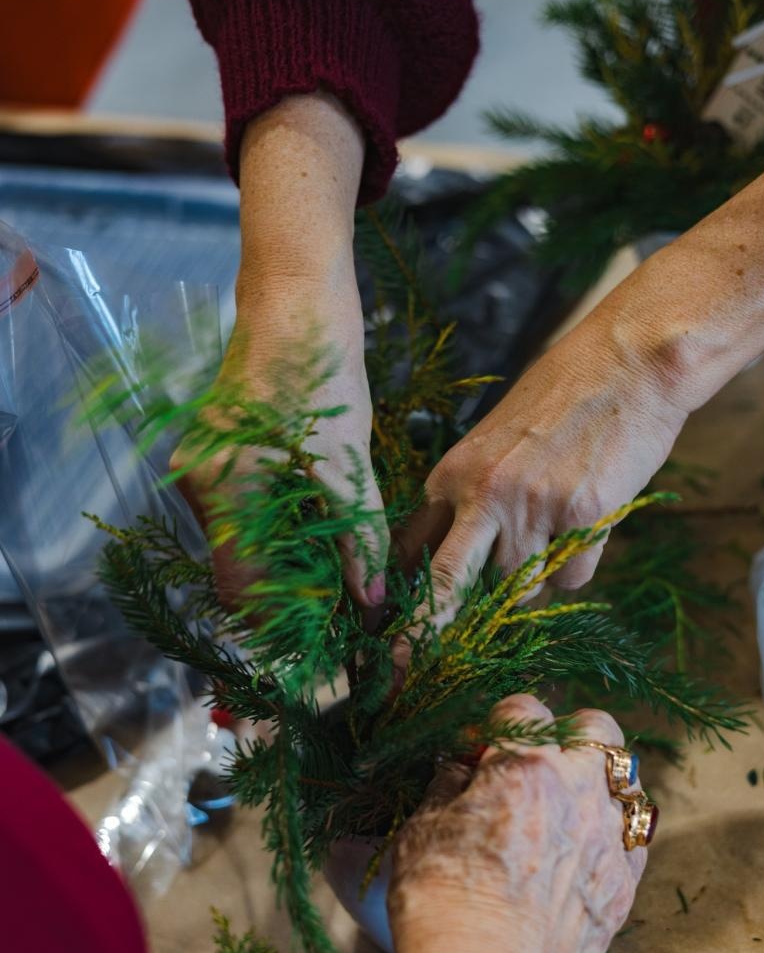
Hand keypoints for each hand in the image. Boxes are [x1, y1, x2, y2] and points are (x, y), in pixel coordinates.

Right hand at [172, 274, 387, 610]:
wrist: (295, 295)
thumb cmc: (320, 367)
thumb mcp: (346, 459)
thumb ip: (357, 535)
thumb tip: (373, 600)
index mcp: (223, 488)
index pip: (240, 588)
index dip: (282, 629)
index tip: (322, 657)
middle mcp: (201, 485)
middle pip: (240, 572)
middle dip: (291, 604)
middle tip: (343, 627)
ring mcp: (206, 469)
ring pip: (246, 546)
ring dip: (291, 572)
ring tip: (342, 591)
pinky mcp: (222, 456)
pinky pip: (248, 516)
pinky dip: (284, 538)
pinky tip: (323, 544)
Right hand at [388, 694, 646, 952]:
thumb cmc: (443, 904)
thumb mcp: (421, 830)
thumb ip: (448, 786)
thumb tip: (461, 768)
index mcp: (523, 765)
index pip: (521, 708)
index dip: (495, 726)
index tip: (478, 751)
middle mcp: (578, 789)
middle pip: (596, 726)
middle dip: (568, 733)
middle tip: (537, 764)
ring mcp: (610, 836)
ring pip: (627, 778)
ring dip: (599, 782)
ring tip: (568, 806)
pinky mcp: (626, 883)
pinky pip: (636, 835)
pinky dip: (615, 831)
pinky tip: (587, 848)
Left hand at [393, 296, 687, 663]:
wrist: (624, 363)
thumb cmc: (561, 399)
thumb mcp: (495, 442)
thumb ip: (472, 496)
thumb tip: (459, 557)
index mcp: (453, 474)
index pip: (415, 546)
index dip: (406, 592)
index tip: (390, 630)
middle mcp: (484, 494)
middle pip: (445, 581)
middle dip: (423, 629)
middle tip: (404, 665)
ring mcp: (532, 508)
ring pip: (520, 588)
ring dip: (536, 578)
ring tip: (557, 527)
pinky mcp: (580, 517)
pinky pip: (572, 577)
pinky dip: (580, 564)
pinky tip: (590, 519)